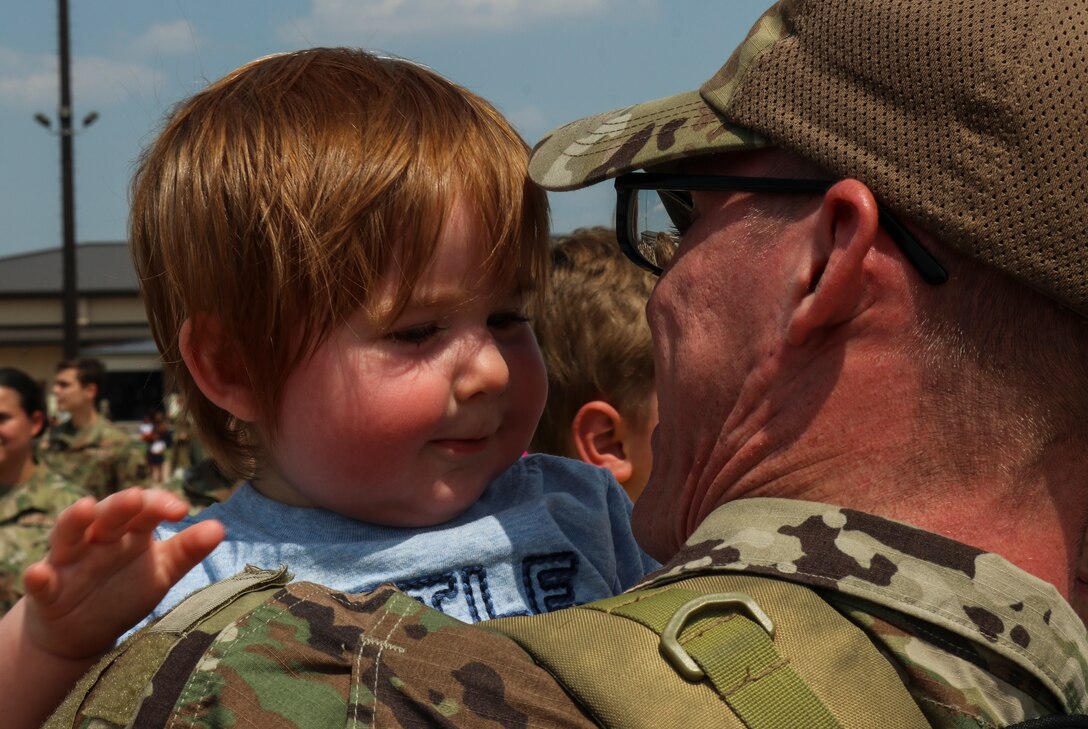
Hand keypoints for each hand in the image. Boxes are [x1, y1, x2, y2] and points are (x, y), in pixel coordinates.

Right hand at [20, 487, 223, 659]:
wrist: (84, 631)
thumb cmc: (126, 590)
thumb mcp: (162, 571)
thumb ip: (187, 551)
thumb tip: (219, 528)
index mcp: (129, 532)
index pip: (144, 509)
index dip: (160, 504)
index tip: (181, 510)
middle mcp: (98, 539)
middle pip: (108, 515)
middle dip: (122, 504)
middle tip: (137, 498)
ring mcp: (69, 562)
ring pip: (69, 535)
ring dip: (75, 521)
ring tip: (85, 507)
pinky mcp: (47, 590)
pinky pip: (40, 582)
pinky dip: (38, 578)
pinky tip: (39, 573)